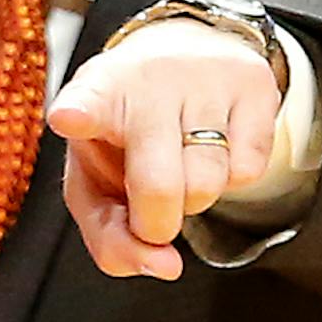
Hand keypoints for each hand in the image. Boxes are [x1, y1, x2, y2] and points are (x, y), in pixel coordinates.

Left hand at [46, 20, 281, 280]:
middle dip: (156, 224)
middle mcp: (148, 78)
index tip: (69, 118)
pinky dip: (231, 179)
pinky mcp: (252, 84)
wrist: (186, 54)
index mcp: (96, 94)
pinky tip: (215, 148)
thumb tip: (164, 266)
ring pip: (207, 185)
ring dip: (195, 199)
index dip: (78, 113)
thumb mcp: (97, 181)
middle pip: (158, 185)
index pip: (85, 102)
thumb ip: (110, 236)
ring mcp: (204, 77)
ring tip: (181, 164)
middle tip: (152, 212)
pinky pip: (248, 172)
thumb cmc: (126, 132)